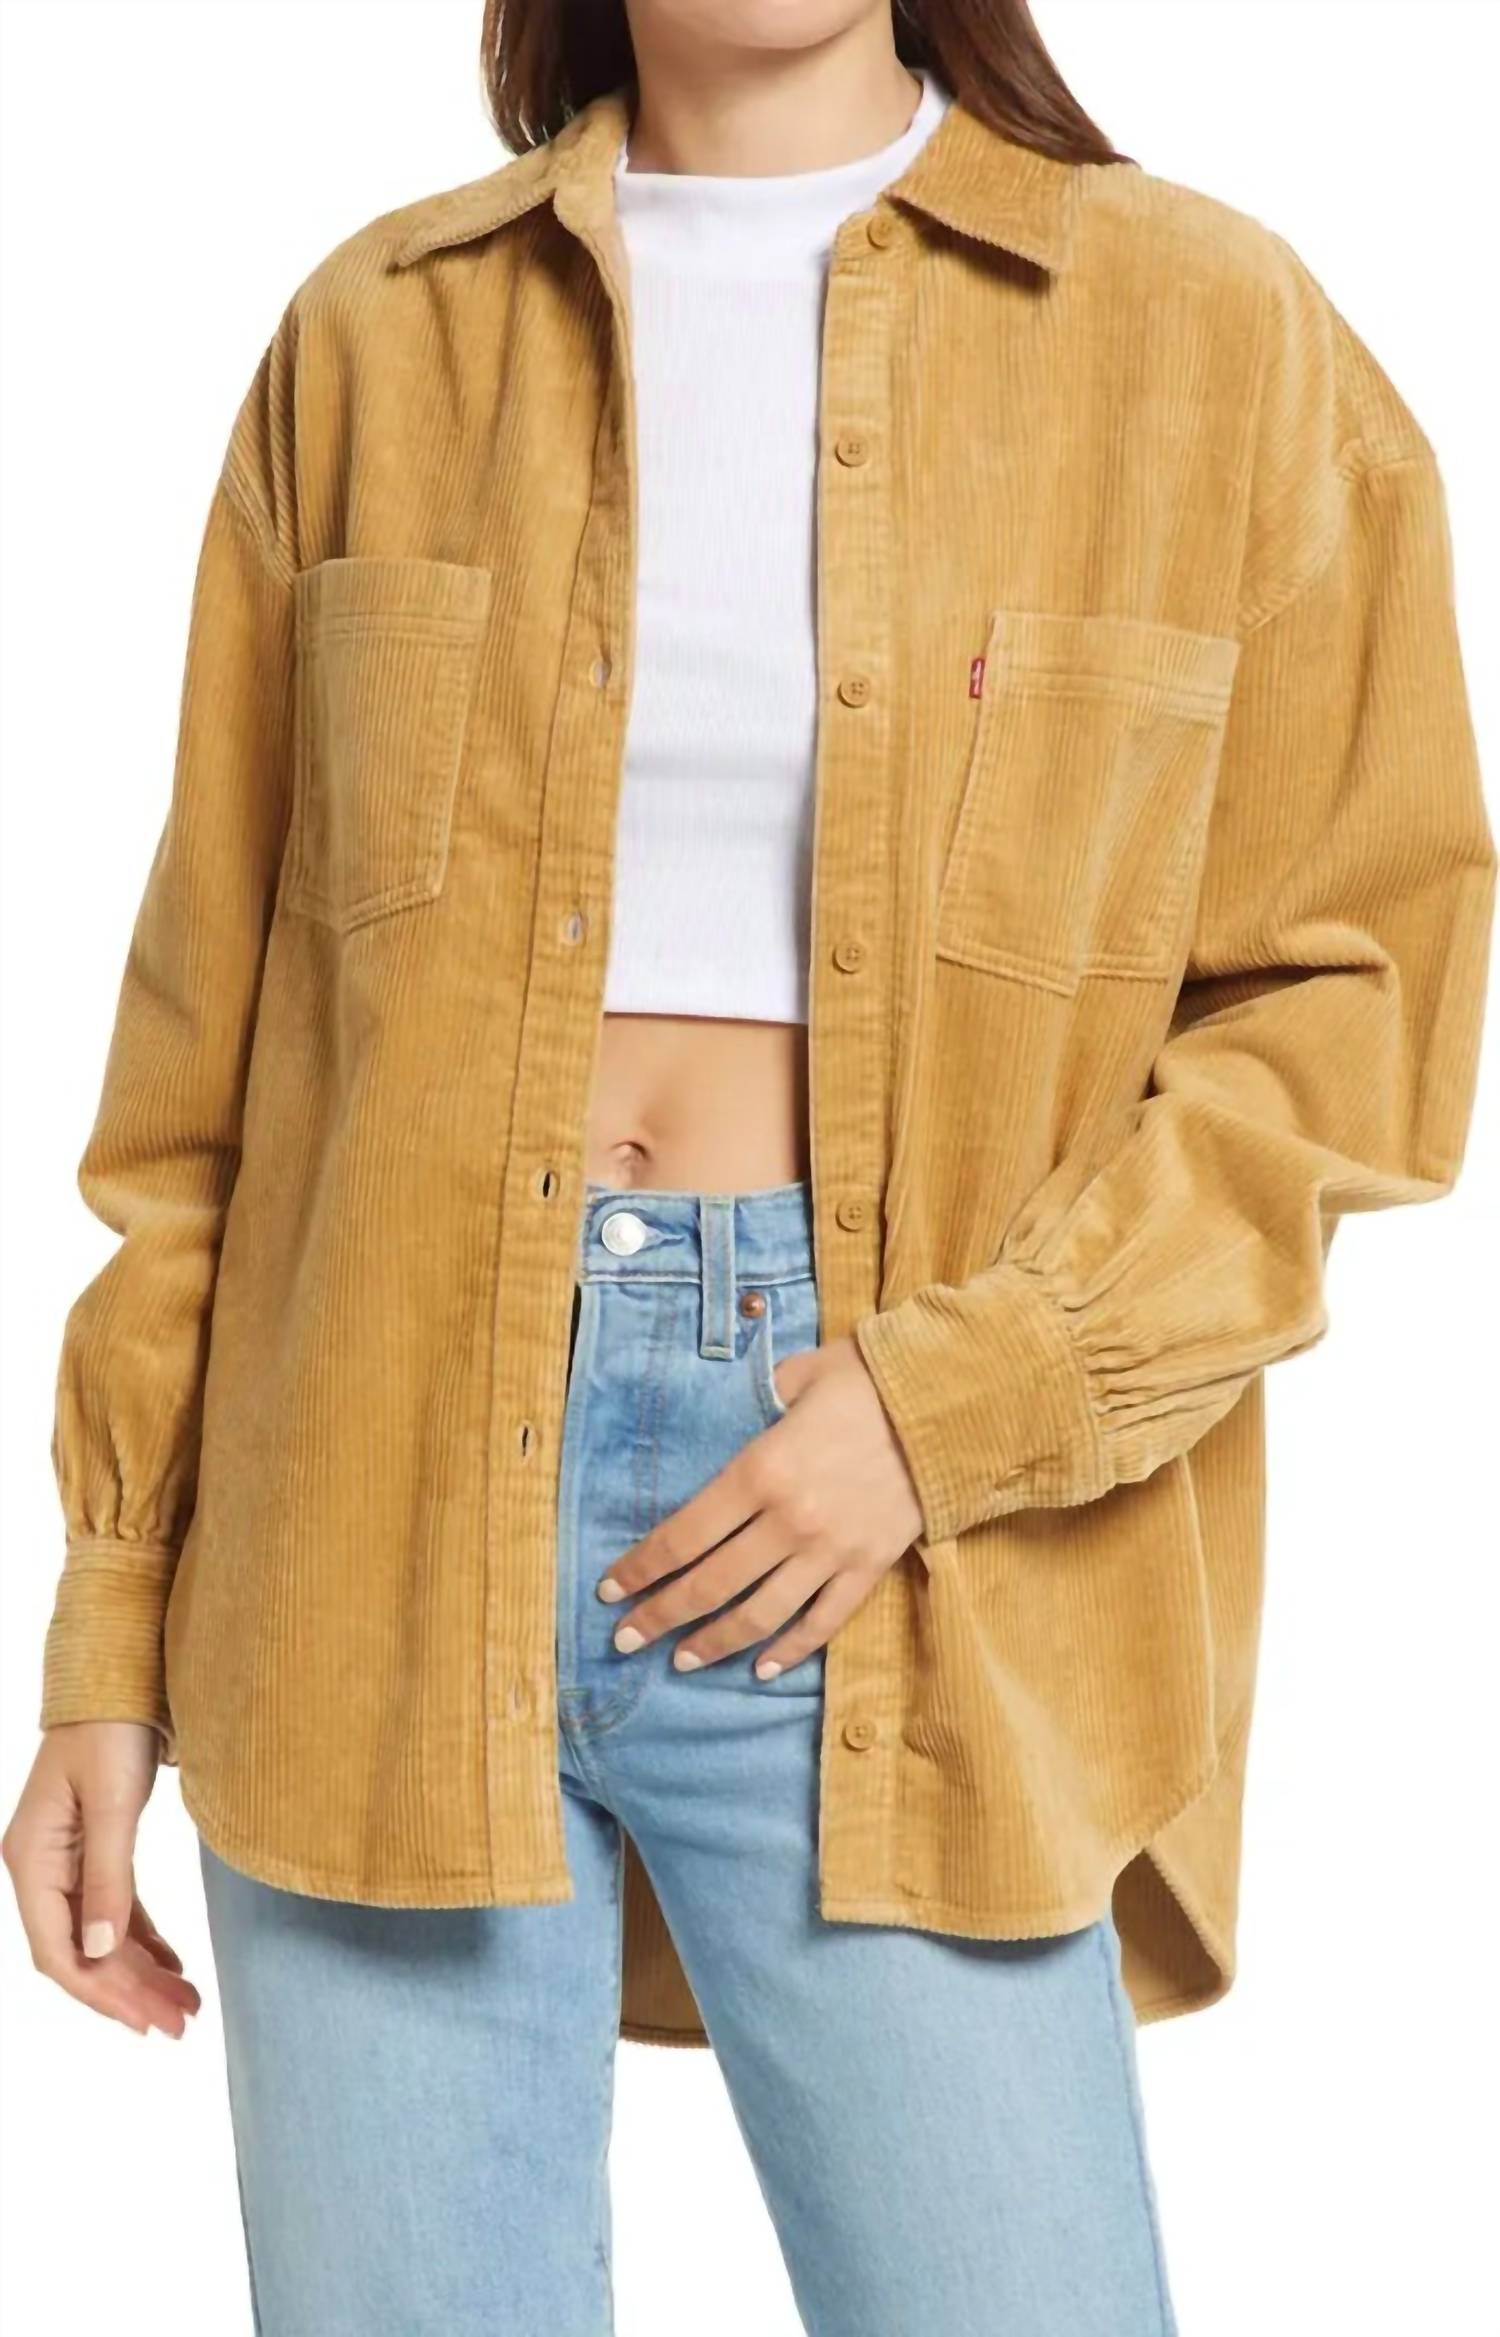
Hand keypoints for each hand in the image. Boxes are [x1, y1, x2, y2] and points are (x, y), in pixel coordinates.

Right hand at [2, 1721, 200, 2037]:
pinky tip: (173, 1962)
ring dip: (141, 1971)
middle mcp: (42, 1867)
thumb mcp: (114, 1804)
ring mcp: (66, 1860)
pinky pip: (114, 1909)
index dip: (101, 1993)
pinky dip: (142, 1938)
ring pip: (100, 1935)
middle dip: (130, 1991)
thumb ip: (107, 1878)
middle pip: (82, 1952)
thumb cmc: (110, 1729)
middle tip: (182, 2022)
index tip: (146, 2022)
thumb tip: (99, 1952)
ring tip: (187, 2003)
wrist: (120, 1675)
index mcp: (31, 1861)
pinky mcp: (95, 1848)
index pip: (58, 1952)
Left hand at [596, 1332, 923, 1678]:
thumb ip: (754, 1399)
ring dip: (714, 1643)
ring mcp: (830, 1550)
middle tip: (625, 1641)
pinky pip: (822, 1622)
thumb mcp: (798, 1375)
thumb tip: (726, 1412)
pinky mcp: (868, 1567)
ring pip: (759, 1615)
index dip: (640, 1569)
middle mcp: (788, 1520)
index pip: (682, 1535)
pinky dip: (789, 1650)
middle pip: (709, 1584)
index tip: (609, 1592)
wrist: (950, 1404)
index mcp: (760, 1471)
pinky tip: (760, 1668)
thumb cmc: (868, 1381)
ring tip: (683, 1661)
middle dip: (659, 1617)